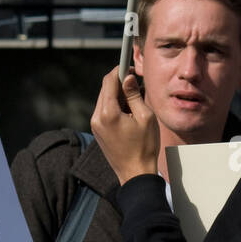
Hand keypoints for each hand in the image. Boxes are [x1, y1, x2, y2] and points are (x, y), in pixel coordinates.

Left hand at [91, 67, 159, 184]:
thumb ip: (134, 95)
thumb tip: (127, 78)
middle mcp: (97, 118)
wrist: (135, 174)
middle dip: (119, 83)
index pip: (109, 82)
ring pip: (104, 100)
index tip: (129, 67)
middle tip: (135, 84)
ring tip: (135, 102)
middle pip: (105, 90)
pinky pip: (104, 112)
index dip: (119, 71)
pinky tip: (129, 114)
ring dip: (118, 96)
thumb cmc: (144, 147)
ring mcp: (95, 126)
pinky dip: (115, 107)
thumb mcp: (145, 117)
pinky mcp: (98, 132)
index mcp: (108, 113)